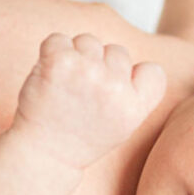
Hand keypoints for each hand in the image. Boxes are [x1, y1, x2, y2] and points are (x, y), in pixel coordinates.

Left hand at [14, 33, 166, 168]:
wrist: (41, 155)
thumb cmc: (81, 137)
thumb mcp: (122, 124)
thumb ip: (134, 92)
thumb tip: (130, 56)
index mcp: (135, 107)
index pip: (152, 71)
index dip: (133, 77)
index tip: (112, 96)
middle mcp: (115, 88)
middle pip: (116, 50)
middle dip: (99, 66)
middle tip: (80, 96)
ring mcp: (87, 73)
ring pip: (87, 41)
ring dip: (75, 57)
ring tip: (64, 87)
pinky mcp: (59, 62)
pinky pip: (58, 39)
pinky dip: (50, 52)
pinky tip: (48, 76)